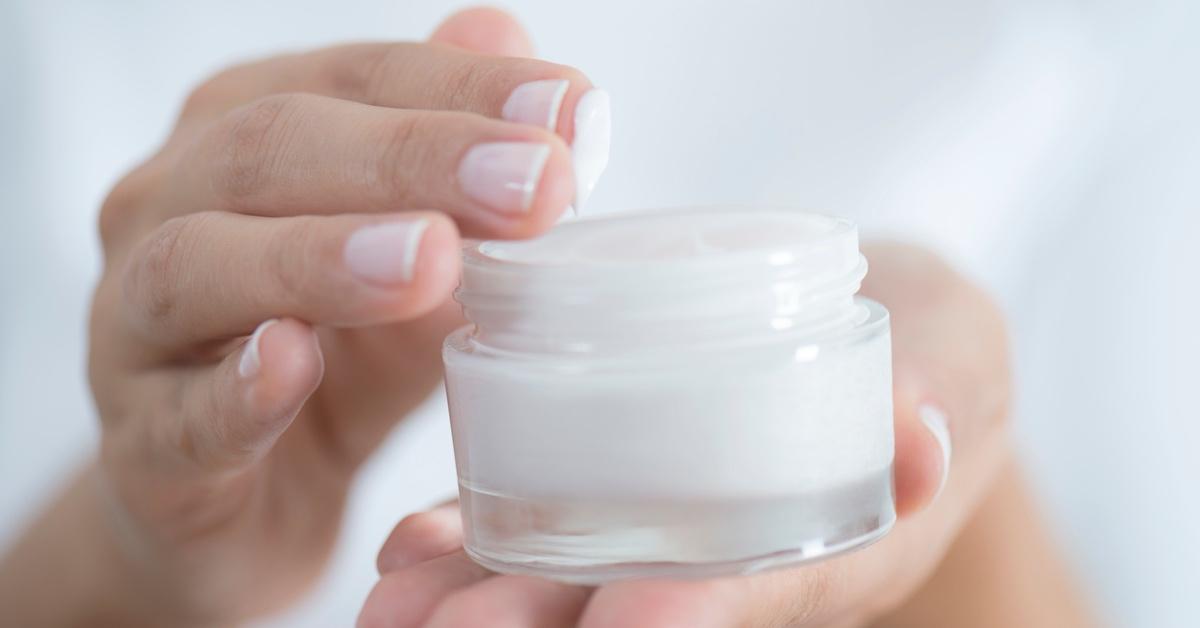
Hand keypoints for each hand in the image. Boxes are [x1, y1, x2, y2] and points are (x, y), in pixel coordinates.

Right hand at [80, 8, 595, 625]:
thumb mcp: (422, 262)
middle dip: (413, 158)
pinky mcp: (141, 446)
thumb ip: (468, 175)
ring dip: (320, 256)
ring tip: (429, 259)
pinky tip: (295, 363)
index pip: (353, 79)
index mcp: (244, 135)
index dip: (464, 88)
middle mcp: (170, 207)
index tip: (573, 111)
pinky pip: (177, 413)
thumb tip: (551, 81)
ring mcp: (134, 327)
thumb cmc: (341, 362)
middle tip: (533, 183)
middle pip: (271, 149)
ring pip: (200, 265)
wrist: (249, 505)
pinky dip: (236, 388)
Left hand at [358, 242, 1012, 627]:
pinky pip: (544, 532)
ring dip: (477, 600)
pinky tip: (405, 548)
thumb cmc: (928, 352)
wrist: (883, 347)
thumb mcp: (958, 354)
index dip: (697, 613)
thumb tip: (925, 432)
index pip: (762, 592)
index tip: (625, 622)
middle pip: (637, 611)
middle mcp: (743, 563)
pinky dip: (473, 542)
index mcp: (839, 545)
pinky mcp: (627, 495)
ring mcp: (677, 537)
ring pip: (573, 584)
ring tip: (388, 608)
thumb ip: (945, 385)